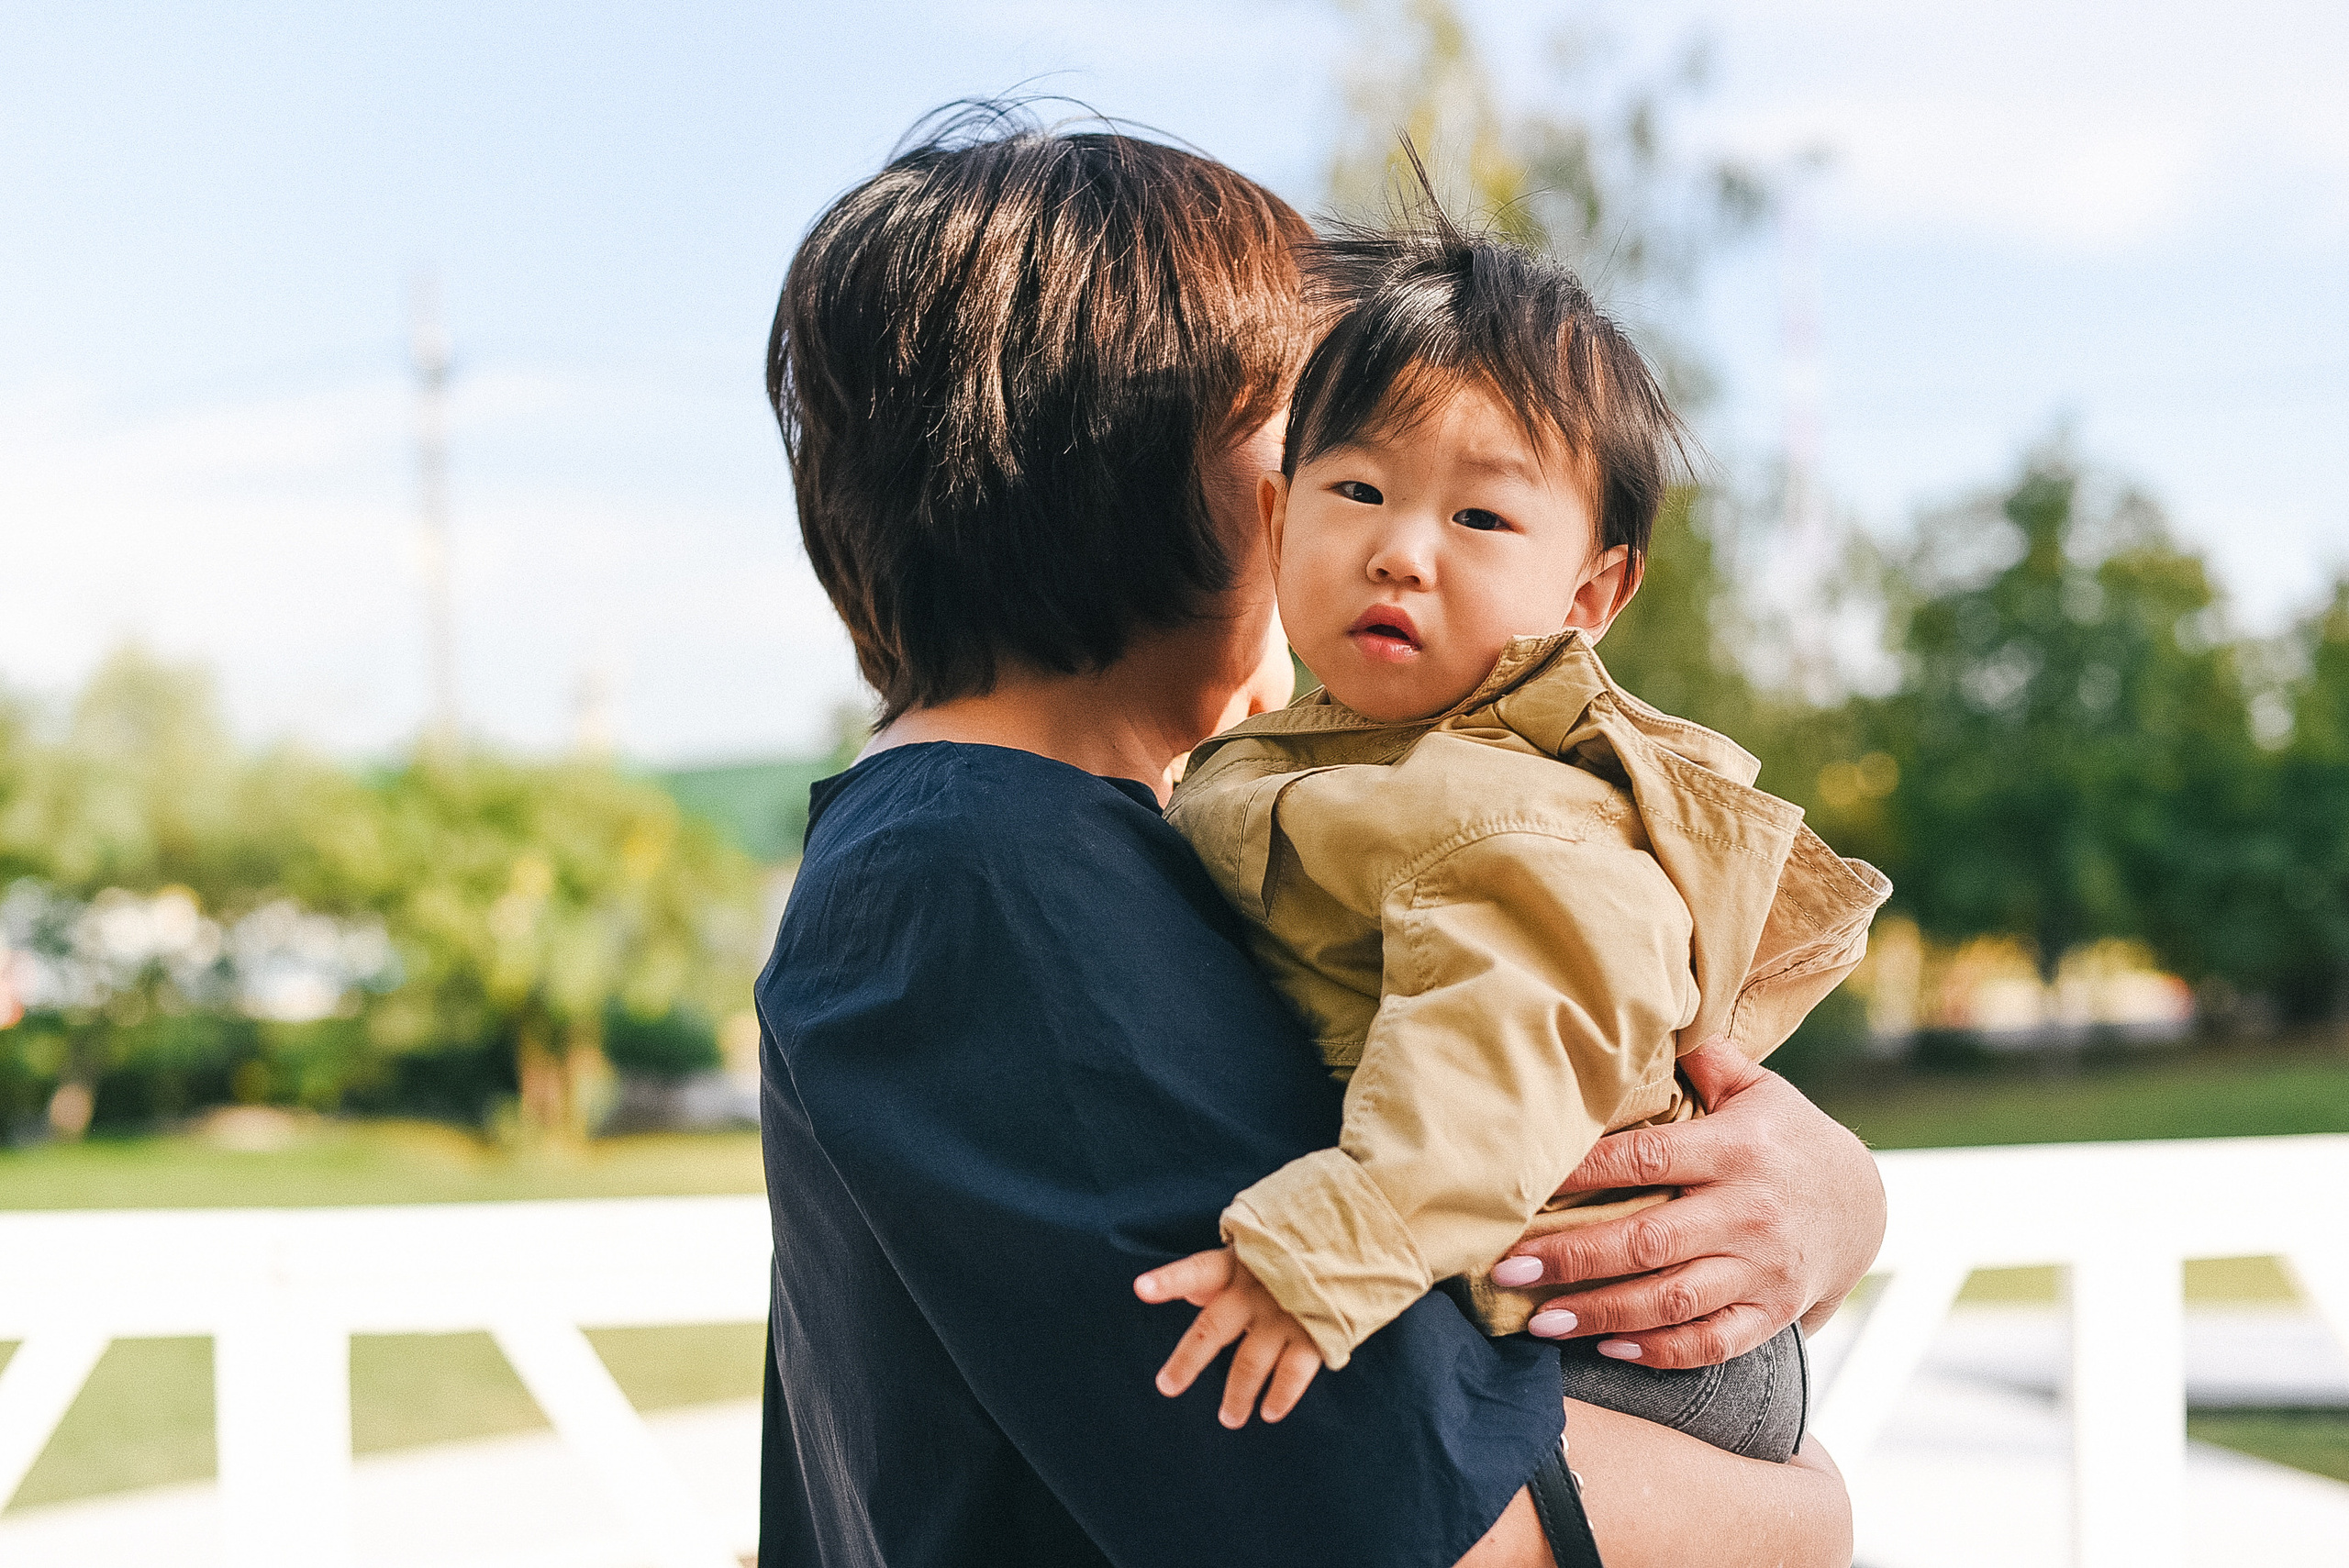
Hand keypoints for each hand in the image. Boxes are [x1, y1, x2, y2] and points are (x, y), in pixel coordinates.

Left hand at [1134, 1246, 1324, 1427]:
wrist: (1361, 1237)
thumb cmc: (1300, 1244)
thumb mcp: (1260, 1247)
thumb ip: (1224, 1271)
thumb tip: (1189, 1295)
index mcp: (1239, 1262)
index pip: (1197, 1270)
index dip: (1169, 1280)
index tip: (1140, 1289)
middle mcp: (1257, 1289)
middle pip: (1212, 1330)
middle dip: (1187, 1362)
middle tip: (1167, 1386)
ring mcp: (1286, 1312)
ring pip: (1250, 1363)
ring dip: (1237, 1395)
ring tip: (1229, 1419)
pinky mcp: (1318, 1331)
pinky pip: (1293, 1373)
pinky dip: (1280, 1396)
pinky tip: (1270, 1413)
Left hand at [1493, 1041, 1883, 1368]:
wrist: (1864, 1207)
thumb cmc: (1786, 1139)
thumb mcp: (1759, 1090)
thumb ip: (1708, 1062)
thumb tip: (1650, 1017)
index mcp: (1736, 1150)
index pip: (1647, 1158)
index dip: (1584, 1172)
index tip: (1525, 1184)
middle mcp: (1749, 1212)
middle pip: (1649, 1240)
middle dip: (1573, 1258)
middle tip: (1507, 1269)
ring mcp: (1763, 1269)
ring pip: (1673, 1300)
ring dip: (1602, 1314)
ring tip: (1540, 1320)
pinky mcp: (1772, 1313)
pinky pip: (1712, 1342)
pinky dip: (1659, 1351)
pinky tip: (1606, 1349)